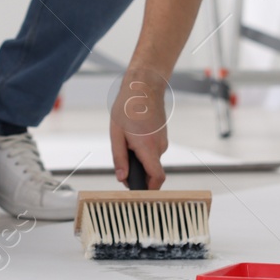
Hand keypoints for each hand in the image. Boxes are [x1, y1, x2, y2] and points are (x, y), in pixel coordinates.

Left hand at [110, 68, 169, 189]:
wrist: (144, 86)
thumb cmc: (128, 107)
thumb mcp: (117, 134)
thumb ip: (120, 158)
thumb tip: (122, 178)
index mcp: (148, 148)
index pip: (156, 179)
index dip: (148, 190)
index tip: (137, 193)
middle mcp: (160, 147)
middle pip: (152, 172)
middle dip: (139, 174)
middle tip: (123, 166)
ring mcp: (163, 141)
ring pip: (152, 161)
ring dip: (140, 160)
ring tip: (126, 144)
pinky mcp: (162, 136)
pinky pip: (153, 151)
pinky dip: (144, 152)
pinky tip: (133, 138)